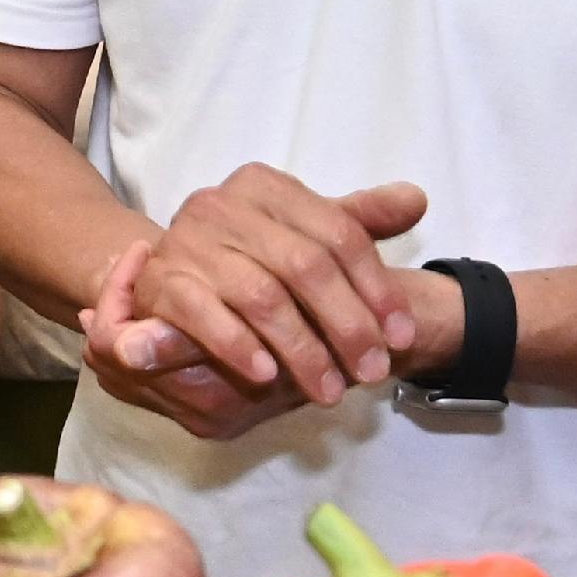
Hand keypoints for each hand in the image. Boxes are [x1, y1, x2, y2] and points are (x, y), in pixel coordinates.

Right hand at [94, 165, 428, 413]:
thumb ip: (358, 221)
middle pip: (306, 265)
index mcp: (266, 186)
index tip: (401, 336)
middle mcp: (224, 204)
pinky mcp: (160, 280)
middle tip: (373, 372)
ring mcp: (188, 240)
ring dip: (302, 349)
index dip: (376, 288)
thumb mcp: (302, 237)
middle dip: (347, 325)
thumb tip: (415, 199)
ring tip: (329, 390)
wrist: (163, 277)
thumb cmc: (246, 261)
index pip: (340, 234)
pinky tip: (267, 375)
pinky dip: (238, 345)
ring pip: (262, 296)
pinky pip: (204, 314)